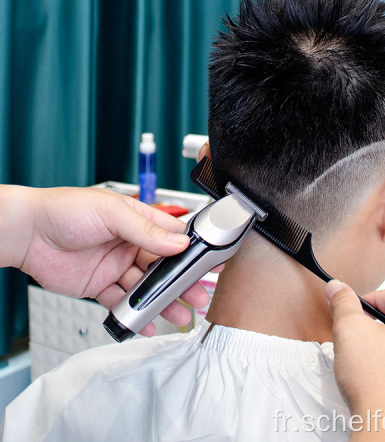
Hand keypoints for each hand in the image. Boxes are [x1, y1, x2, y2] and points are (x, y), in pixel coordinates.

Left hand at [1, 185, 212, 335]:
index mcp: (136, 221)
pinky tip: (146, 322)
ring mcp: (115, 265)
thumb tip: (178, 242)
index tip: (209, 262)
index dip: (191, 249)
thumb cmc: (66, 210)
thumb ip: (146, 230)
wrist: (28, 233)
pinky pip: (121, 302)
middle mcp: (129, 243)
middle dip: (181, 282)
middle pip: (162, 266)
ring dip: (161, 300)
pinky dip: (134, 314)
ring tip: (178, 314)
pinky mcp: (100, 285)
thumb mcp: (112, 213)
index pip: (171, 235)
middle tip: (198, 295)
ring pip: (145, 287)